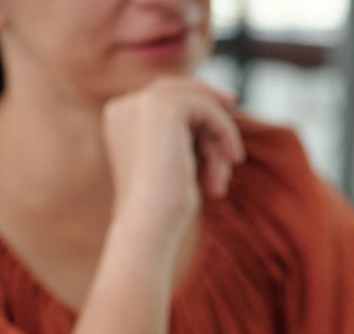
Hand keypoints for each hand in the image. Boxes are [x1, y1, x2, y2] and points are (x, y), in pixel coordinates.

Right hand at [102, 76, 244, 250]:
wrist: (150, 224)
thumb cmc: (166, 208)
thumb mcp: (178, 166)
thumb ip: (188, 138)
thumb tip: (217, 116)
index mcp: (120, 120)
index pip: (162, 97)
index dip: (192, 102)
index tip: (221, 108)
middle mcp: (125, 106)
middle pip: (177, 90)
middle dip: (207, 101)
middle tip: (233, 101)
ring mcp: (140, 103)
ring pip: (196, 103)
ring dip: (217, 138)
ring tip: (221, 178)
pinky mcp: (161, 108)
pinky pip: (206, 107)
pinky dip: (224, 131)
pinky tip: (232, 159)